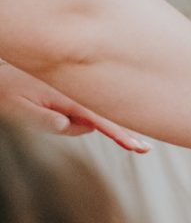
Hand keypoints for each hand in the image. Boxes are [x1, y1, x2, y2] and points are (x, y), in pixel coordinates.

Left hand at [0, 63, 149, 151]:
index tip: (137, 147)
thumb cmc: (7, 92)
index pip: (101, 120)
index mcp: (68, 97)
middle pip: (110, 117)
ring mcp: (77, 95)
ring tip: (62, 119)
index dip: (120, 135)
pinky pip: (90, 112)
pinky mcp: (73, 96)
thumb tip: (65, 124)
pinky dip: (93, 120)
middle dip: (126, 132)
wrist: (1, 74)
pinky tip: (76, 118)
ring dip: (90, 126)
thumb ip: (43, 119)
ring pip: (97, 117)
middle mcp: (77, 95)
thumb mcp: (19, 109)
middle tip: (144, 149)